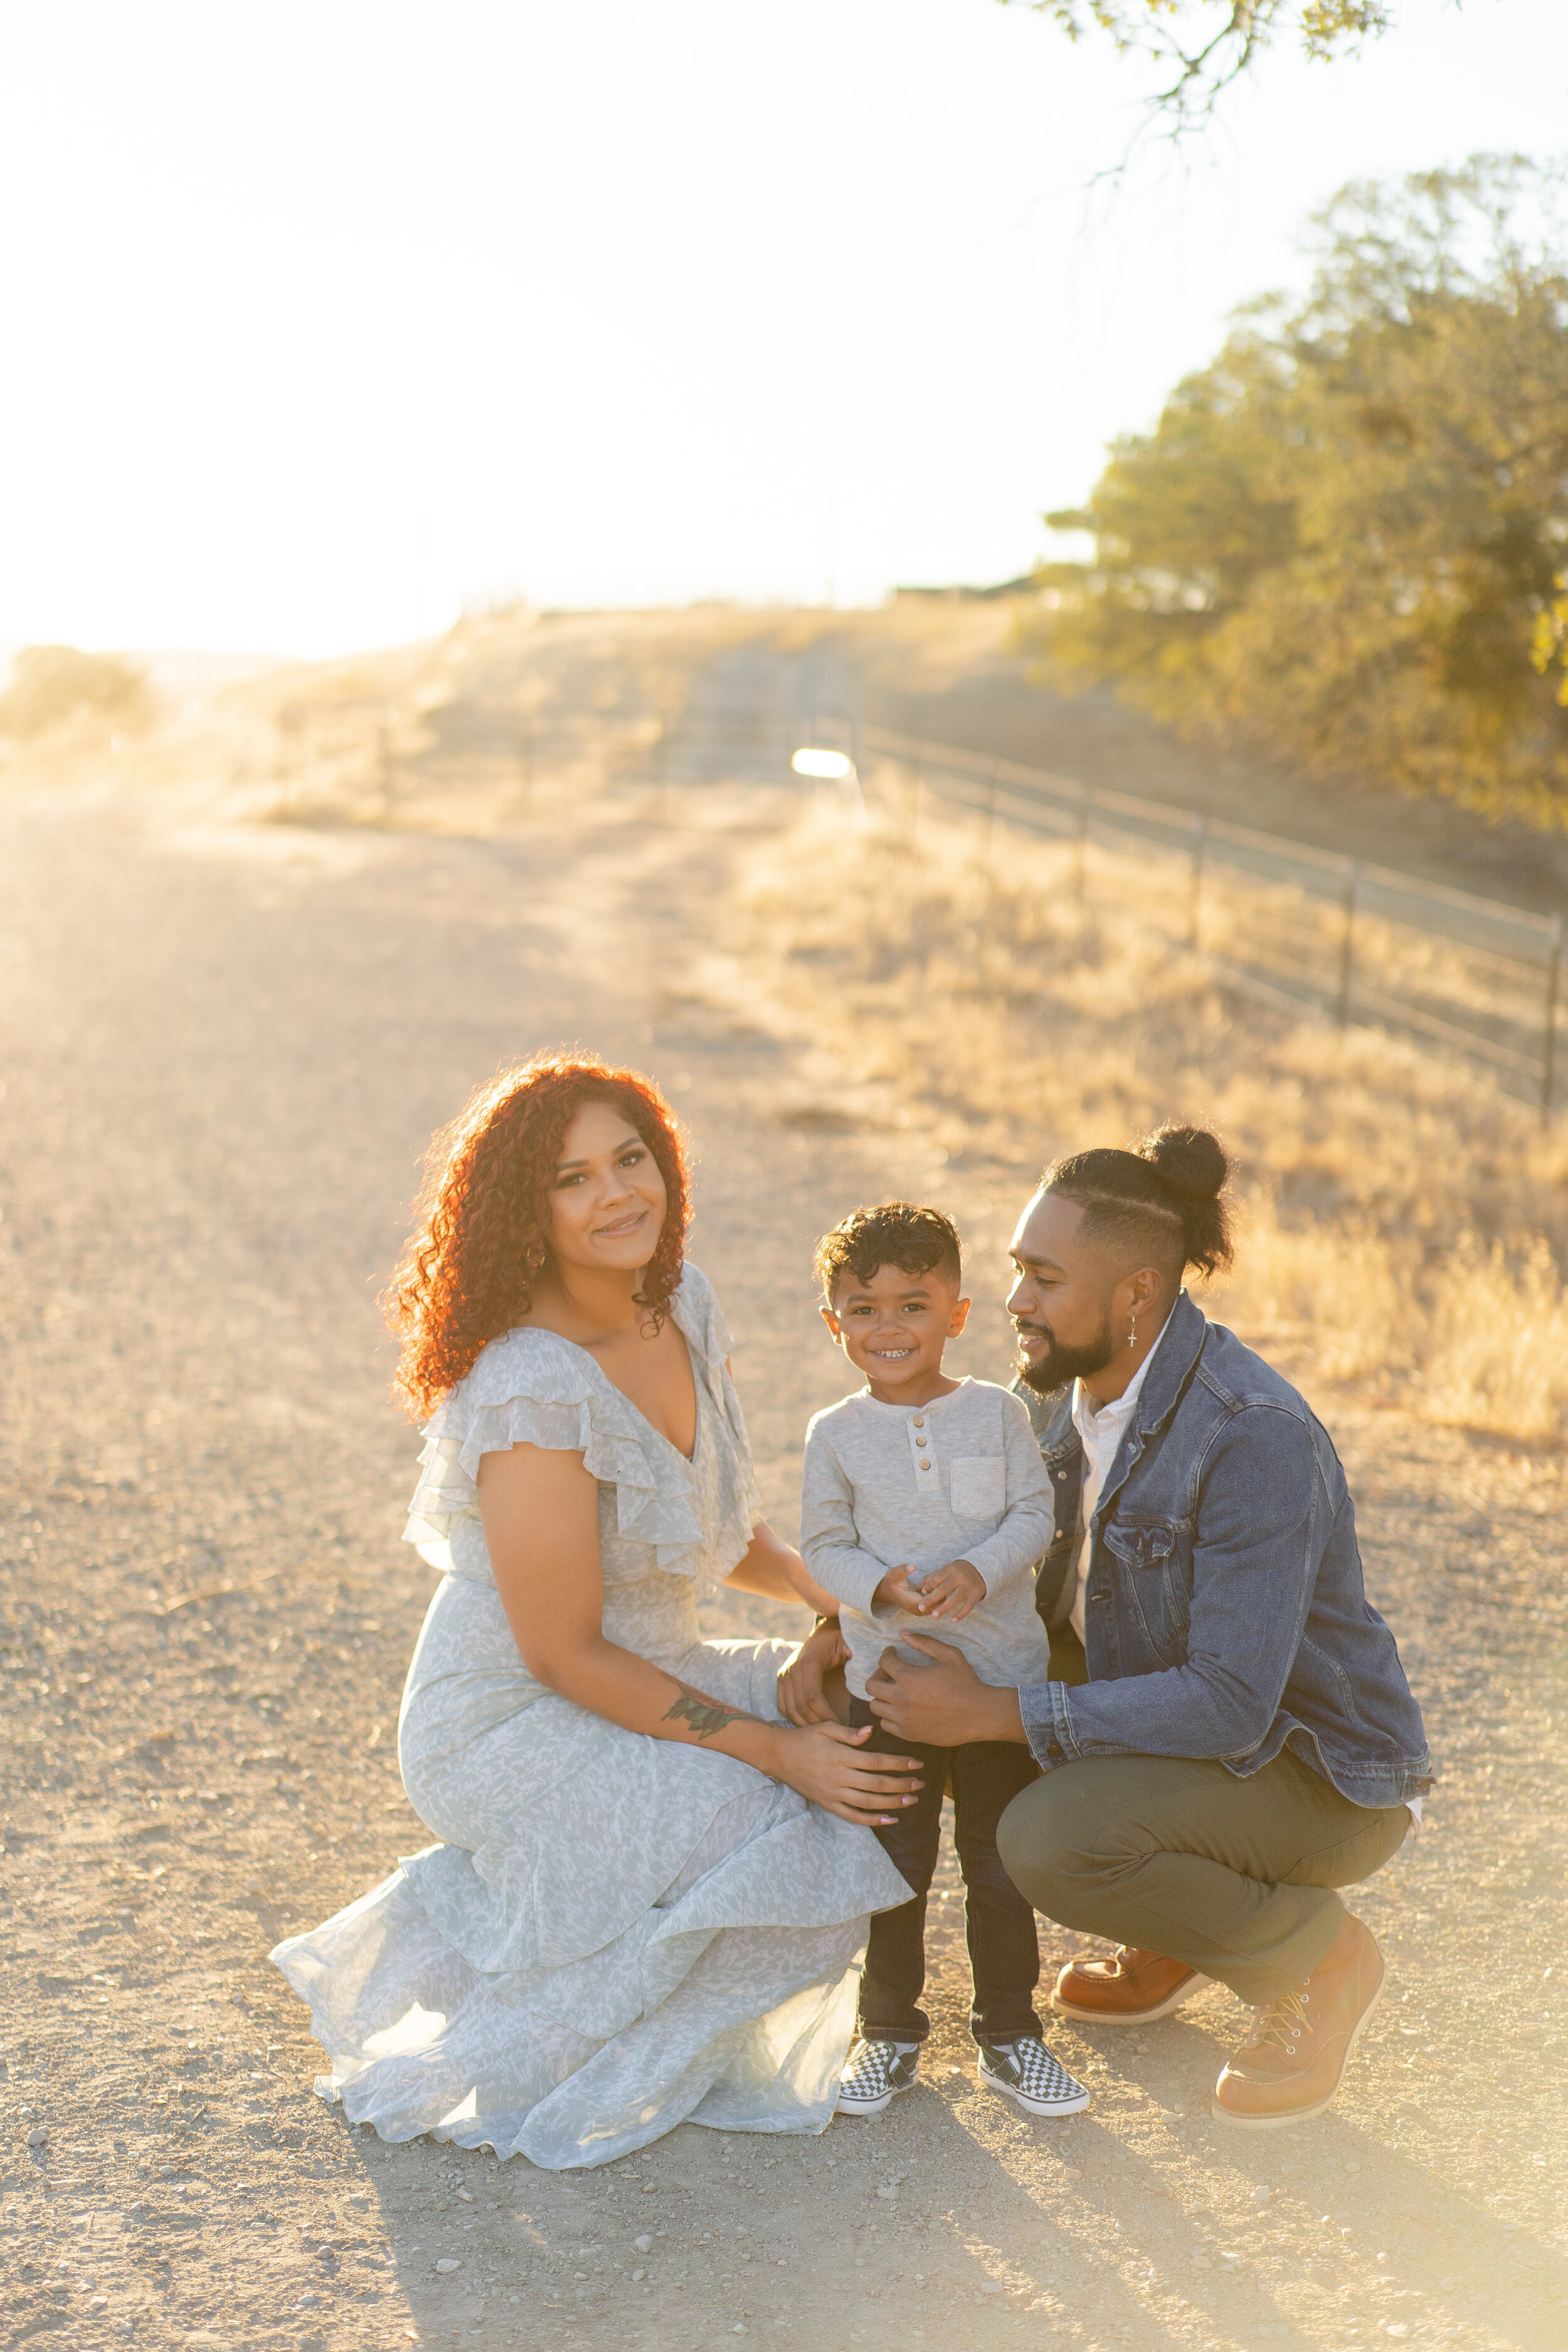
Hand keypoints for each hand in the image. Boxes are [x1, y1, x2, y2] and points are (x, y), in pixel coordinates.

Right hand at [766, 1721, 924, 1825]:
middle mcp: (839, 1777)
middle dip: (901, 1785)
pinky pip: (853, 1816)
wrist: (779, 1756)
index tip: (917, 1763)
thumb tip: (872, 1732)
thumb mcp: (825, 1727)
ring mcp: (833, 1793)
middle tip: (920, 1784)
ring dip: (893, 1803)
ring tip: (912, 1801)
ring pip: (868, 1802)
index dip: (898, 1763)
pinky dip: (872, 1820)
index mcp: (841, 1755)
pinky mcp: (828, 1804)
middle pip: (877, 1784)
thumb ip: (850, 1732)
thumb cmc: (805, 1738)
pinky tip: (890, 1819)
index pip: (876, 1762)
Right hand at [776, 1617, 850, 1726]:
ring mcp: (784, 1674)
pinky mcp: (781, 1679)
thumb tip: (850, 1653)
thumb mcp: (847, 1640)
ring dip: (805, 1724)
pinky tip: (810, 1724)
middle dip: (817, 1723)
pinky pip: (783, 1706)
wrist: (823, 1632)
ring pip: (790, 1709)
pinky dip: (794, 1718)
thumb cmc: (839, 1639)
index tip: (841, 1724)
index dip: (826, 1715)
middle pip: (801, 1706)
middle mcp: (792, 1669)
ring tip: (823, 1732)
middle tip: (834, 1733)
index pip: (813, 1697)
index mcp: (808, 1661)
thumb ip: (850, 1647)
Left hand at [865, 1635, 1026, 1746]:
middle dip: (878, 1674)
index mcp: (908, 1677)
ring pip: (875, 1706)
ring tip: (894, 1690)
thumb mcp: (949, 1654)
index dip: (887, 1653)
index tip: (892, 1652)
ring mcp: (903, 1719)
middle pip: (871, 1685)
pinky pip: (886, 1724)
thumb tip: (903, 1633)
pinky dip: (888, 1714)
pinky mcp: (908, 1734)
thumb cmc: (965, 1682)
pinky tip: (901, 1708)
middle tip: (889, 1672)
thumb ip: (924, 1642)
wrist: (979, 1714)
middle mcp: (900, 1699)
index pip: (884, 1662)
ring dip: (881, 1695)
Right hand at [876, 1557, 984, 1622]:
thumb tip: (913, 1566)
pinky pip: (935, 1606)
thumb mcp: (894, 1573)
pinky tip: (943, 1588)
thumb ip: (903, 1570)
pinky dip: (939, 1598)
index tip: (944, 1583)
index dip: (938, 1592)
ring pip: (937, 1607)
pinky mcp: (922, 1610)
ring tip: (948, 1585)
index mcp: (911, 1602)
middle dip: (943, 1595)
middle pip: (937, 1606)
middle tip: (950, 1583)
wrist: (886, 1592)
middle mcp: (917, 1610)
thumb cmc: (890, 1581)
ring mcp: (920, 1611)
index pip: (930, 1601)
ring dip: (943, 1597)